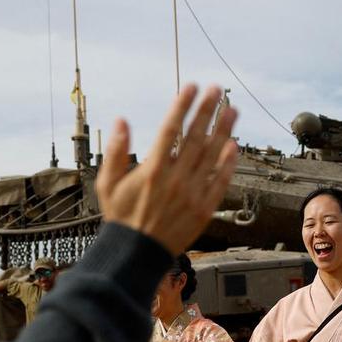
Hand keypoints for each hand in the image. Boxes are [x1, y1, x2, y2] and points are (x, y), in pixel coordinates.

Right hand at [95, 84, 239, 256]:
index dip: (182, 106)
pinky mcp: (203, 209)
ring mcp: (192, 195)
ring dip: (224, 131)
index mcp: (152, 171)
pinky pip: (220, 182)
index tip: (191, 87)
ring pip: (212, 156)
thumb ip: (116, 151)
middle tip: (217, 90)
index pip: (171, 130)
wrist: (136, 254)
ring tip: (232, 110)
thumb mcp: (108, 184)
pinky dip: (228, 164)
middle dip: (207, 111)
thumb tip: (121, 121)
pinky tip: (233, 146)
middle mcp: (175, 180)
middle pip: (196, 137)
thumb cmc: (121, 218)